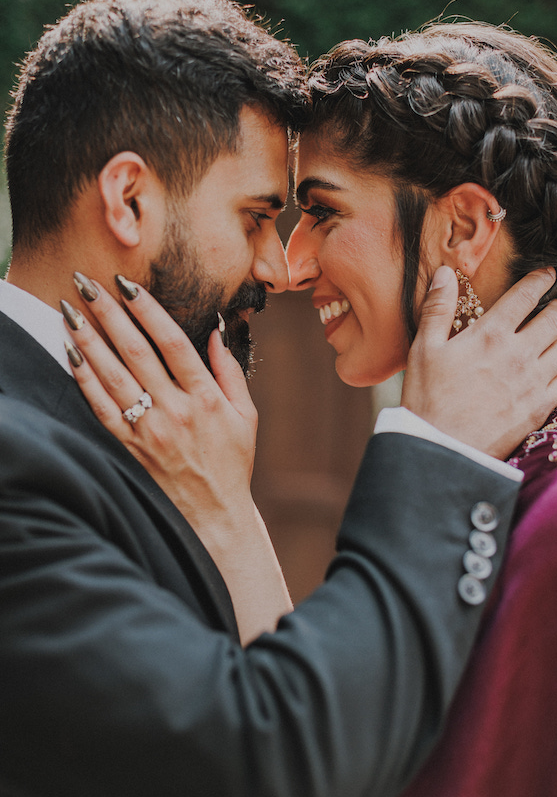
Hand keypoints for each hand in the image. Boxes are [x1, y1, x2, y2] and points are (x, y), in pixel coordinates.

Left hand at [63, 275, 291, 641]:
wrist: (213, 514)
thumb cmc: (233, 462)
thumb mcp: (246, 415)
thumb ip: (230, 371)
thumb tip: (217, 329)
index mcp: (206, 398)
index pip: (172, 342)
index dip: (148, 310)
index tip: (127, 284)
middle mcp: (175, 410)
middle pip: (135, 351)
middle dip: (109, 313)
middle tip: (87, 282)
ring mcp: (149, 429)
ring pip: (112, 375)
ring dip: (88, 339)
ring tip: (69, 309)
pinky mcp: (130, 447)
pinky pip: (100, 408)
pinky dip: (84, 380)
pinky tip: (70, 354)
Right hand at [401, 267, 556, 459]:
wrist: (442, 449)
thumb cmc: (427, 398)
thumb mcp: (423, 349)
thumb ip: (437, 308)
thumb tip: (444, 272)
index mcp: (489, 334)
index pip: (525, 296)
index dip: (540, 280)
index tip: (547, 274)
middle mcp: (518, 354)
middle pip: (553, 319)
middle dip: (556, 307)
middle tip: (553, 306)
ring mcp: (533, 382)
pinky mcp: (539, 407)